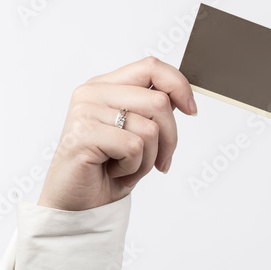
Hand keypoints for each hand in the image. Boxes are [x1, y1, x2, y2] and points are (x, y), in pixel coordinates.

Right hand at [37, 57, 196, 210]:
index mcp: (106, 86)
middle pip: (159, 101)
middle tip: (159, 161)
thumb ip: (153, 110)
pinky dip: (134, 167)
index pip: (151, 67)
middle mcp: (92, 93)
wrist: (78, 202)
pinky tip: (116, 171)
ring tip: (128, 167)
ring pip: (150, 128)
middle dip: (169, 138)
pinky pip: (133, 147)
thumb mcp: (139, 133)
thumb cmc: (109, 168)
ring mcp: (84, 112)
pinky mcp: (82, 134)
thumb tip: (183, 98)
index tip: (191, 111)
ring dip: (149, 158)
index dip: (179, 86)